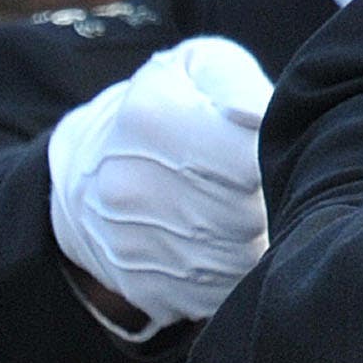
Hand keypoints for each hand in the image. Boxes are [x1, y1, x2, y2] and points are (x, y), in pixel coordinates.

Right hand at [45, 36, 273, 329]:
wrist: (88, 168)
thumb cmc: (168, 107)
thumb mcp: (196, 68)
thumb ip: (236, 83)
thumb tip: (260, 119)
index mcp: (149, 118)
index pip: (247, 161)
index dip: (274, 161)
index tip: (270, 154)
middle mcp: (127, 184)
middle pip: (245, 217)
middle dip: (269, 204)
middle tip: (263, 188)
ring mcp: (128, 241)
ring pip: (235, 262)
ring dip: (256, 243)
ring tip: (246, 214)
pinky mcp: (139, 285)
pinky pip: (214, 294)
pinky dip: (231, 275)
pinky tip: (222, 245)